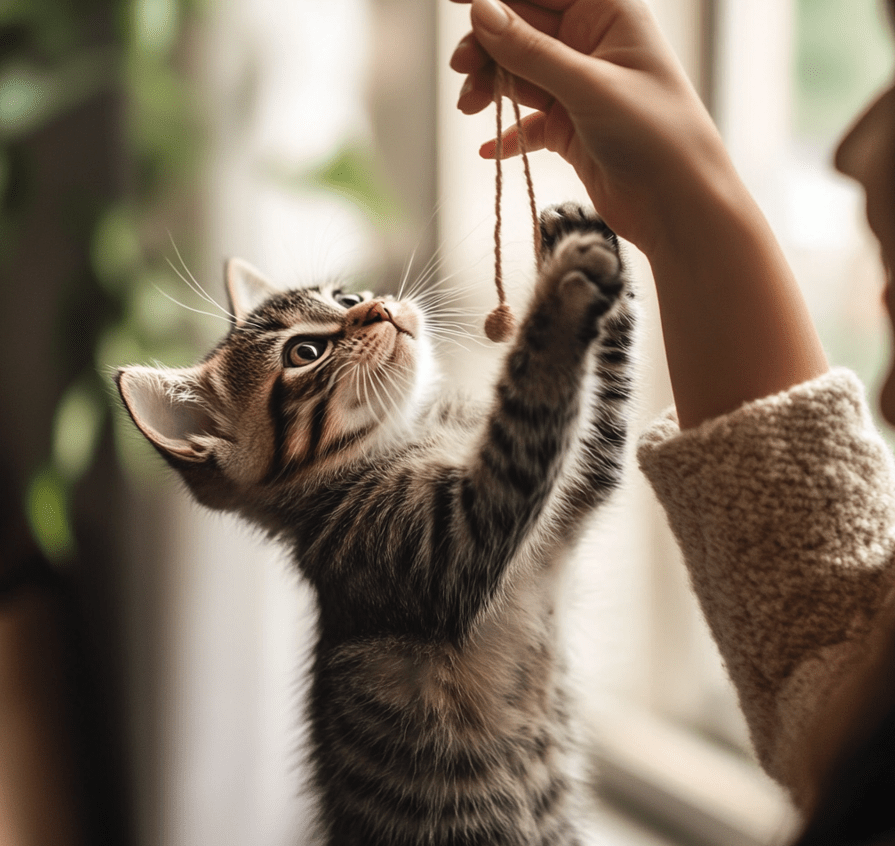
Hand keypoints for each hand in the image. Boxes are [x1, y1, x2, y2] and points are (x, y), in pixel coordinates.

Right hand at [449, 0, 730, 254]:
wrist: (679, 206)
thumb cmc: (656, 135)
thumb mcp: (588, 86)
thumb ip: (531, 50)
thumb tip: (481, 10)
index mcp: (607, 12)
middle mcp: (591, 44)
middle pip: (521, 28)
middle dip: (486, 44)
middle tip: (463, 69)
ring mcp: (578, 87)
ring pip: (518, 73)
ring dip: (490, 86)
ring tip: (471, 106)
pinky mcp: (570, 128)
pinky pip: (527, 120)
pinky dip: (506, 132)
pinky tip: (486, 148)